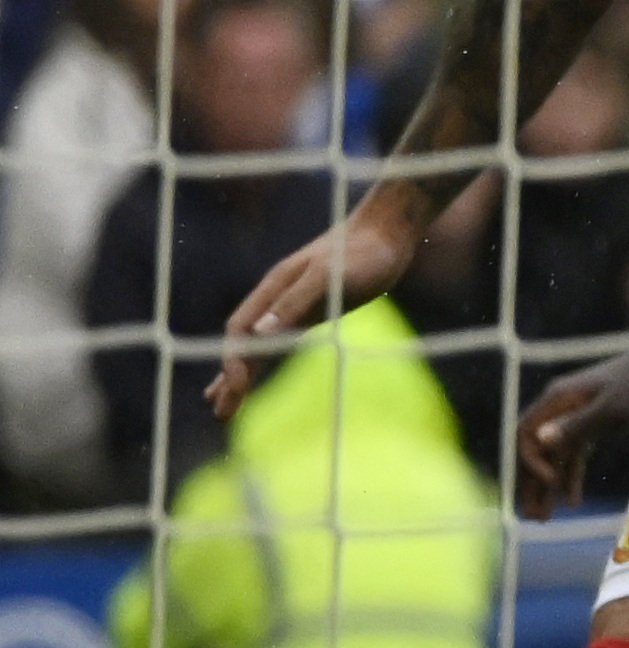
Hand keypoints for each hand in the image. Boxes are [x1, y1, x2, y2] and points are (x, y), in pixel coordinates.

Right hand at [206, 194, 435, 415]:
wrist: (388, 232)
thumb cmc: (364, 252)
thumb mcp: (331, 277)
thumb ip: (296, 301)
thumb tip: (260, 332)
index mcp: (274, 288)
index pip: (241, 331)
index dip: (234, 361)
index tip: (234, 390)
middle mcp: (276, 297)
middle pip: (243, 343)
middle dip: (230, 379)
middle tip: (221, 415)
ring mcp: (292, 304)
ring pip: (257, 345)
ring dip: (240, 374)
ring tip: (225, 405)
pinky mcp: (312, 309)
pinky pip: (279, 340)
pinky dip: (263, 359)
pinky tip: (259, 370)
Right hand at [512, 343, 628, 514]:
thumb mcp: (612, 409)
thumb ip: (577, 425)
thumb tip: (540, 440)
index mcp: (556, 401)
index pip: (526, 435)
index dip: (531, 463)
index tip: (551, 484)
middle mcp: (558, 408)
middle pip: (534, 450)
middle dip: (531, 484)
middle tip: (532, 518)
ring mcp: (573, 415)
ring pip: (553, 455)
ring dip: (548, 487)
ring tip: (545, 518)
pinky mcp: (591, 422)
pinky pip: (573, 453)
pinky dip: (571, 476)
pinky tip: (573, 500)